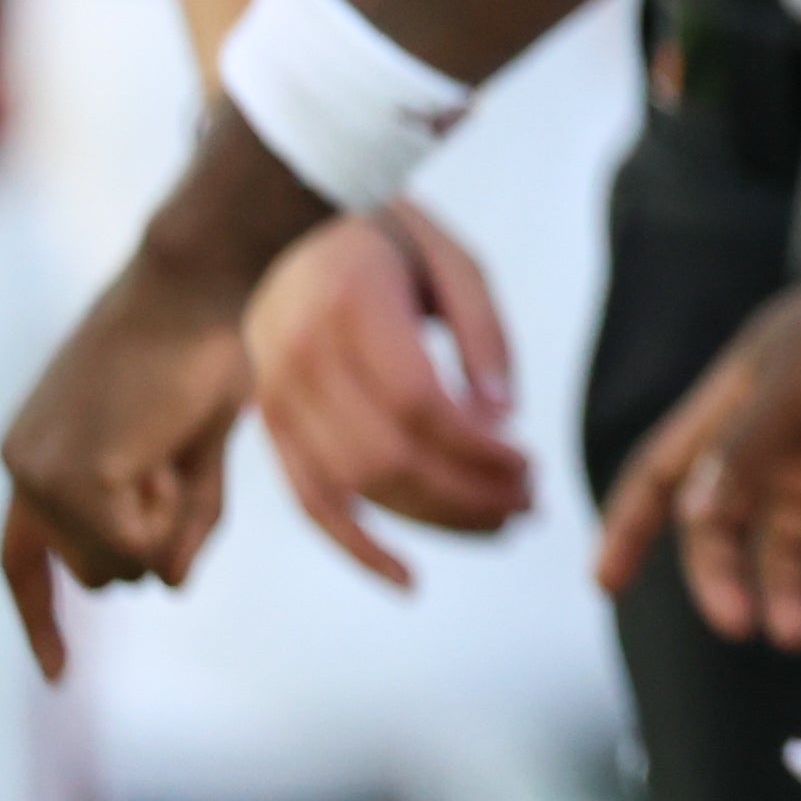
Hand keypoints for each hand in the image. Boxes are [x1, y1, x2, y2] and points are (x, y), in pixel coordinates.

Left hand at [0, 248, 255, 676]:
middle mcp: (21, 469)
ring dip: (167, 526)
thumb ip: (176, 522)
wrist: (195, 281)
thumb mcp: (190, 448)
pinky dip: (175, 516)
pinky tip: (175, 451)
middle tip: (181, 463)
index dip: (42, 621)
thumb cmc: (203, 346)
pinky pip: (137, 547)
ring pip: (116, 569)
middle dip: (154, 540)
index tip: (61, 679)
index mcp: (35, 455)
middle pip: (93, 574)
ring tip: (177, 446)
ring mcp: (38, 477)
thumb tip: (167, 588)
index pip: (22, 561)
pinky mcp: (72, 479)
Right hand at [248, 205, 531, 585]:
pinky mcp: (269, 427)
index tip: (530, 464)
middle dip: (466, 495)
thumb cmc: (389, 241)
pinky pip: (307, 500)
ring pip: (352, 488)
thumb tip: (501, 420)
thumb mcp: (454, 263)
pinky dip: (355, 546)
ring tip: (500, 526)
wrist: (287, 223)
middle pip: (386, 457)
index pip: (418, 404)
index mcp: (351, 308)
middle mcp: (301, 358)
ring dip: (431, 520)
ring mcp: (274, 397)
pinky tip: (407, 577)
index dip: (477, 449)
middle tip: (529, 506)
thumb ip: (484, 336)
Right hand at [592, 251, 800, 647]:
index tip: (605, 582)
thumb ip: (745, 448)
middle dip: (725, 582)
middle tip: (742, 624)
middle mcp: (778, 452)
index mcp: (737, 415)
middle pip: (727, 533)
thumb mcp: (795, 382)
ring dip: (791, 598)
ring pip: (795, 557)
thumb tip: (692, 514)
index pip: (663, 476)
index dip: (630, 526)